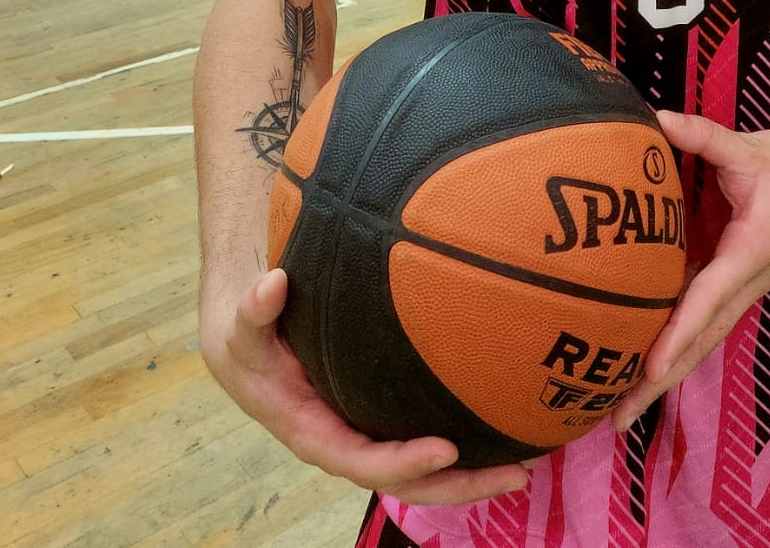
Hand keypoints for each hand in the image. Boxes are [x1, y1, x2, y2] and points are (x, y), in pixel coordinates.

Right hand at [203, 269, 530, 503]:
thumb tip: (271, 284)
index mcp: (315, 433)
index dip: (404, 463)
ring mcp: (368, 431)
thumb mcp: (243, 324)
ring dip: (471, 474)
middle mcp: (347, 442)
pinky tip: (505, 426)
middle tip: (515, 474)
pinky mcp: (383, 415)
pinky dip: (463, 441)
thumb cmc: (249, 335)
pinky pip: (423, 436)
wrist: (251, 339)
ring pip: (422, 469)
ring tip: (526, 465)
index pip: (364, 461)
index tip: (448, 449)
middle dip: (459, 484)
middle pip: (407, 481)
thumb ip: (254, 309)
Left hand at [611, 112, 769, 430]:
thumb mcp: (752, 148)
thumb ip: (702, 136)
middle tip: (617, 417)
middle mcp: (747, 282)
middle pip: (699, 340)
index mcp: (749, 253)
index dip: (676, 335)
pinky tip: (646, 361)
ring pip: (703, 339)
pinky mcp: (741, 283)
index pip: (706, 300)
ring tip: (623, 409)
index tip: (646, 369)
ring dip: (666, 373)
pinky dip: (678, 346)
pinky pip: (706, 321)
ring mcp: (745, 288)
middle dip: (659, 380)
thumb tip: (655, 118)